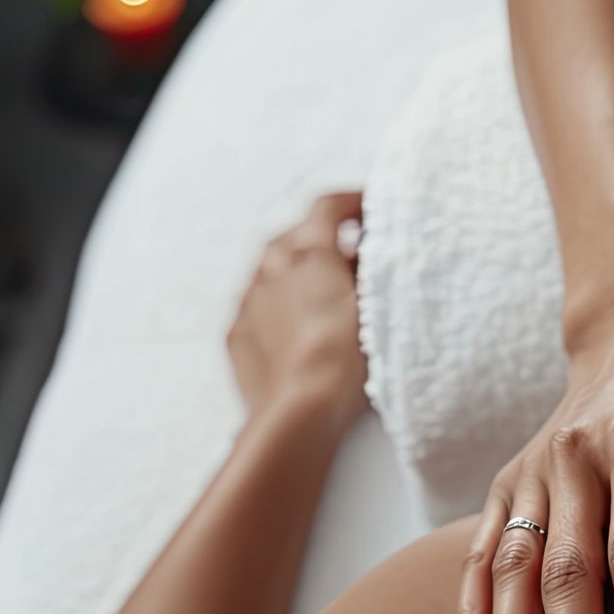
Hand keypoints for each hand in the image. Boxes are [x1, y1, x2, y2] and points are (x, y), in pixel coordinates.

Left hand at [228, 192, 368, 425]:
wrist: (298, 411)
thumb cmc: (345, 358)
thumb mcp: (376, 306)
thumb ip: (374, 269)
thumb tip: (372, 253)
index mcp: (307, 250)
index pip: (328, 205)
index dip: (353, 202)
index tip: (372, 209)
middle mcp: (270, 266)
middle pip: (298, 236)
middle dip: (327, 241)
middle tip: (357, 260)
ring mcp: (248, 300)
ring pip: (274, 271)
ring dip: (302, 275)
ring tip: (328, 298)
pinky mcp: (237, 334)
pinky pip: (260, 308)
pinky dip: (282, 309)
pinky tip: (301, 331)